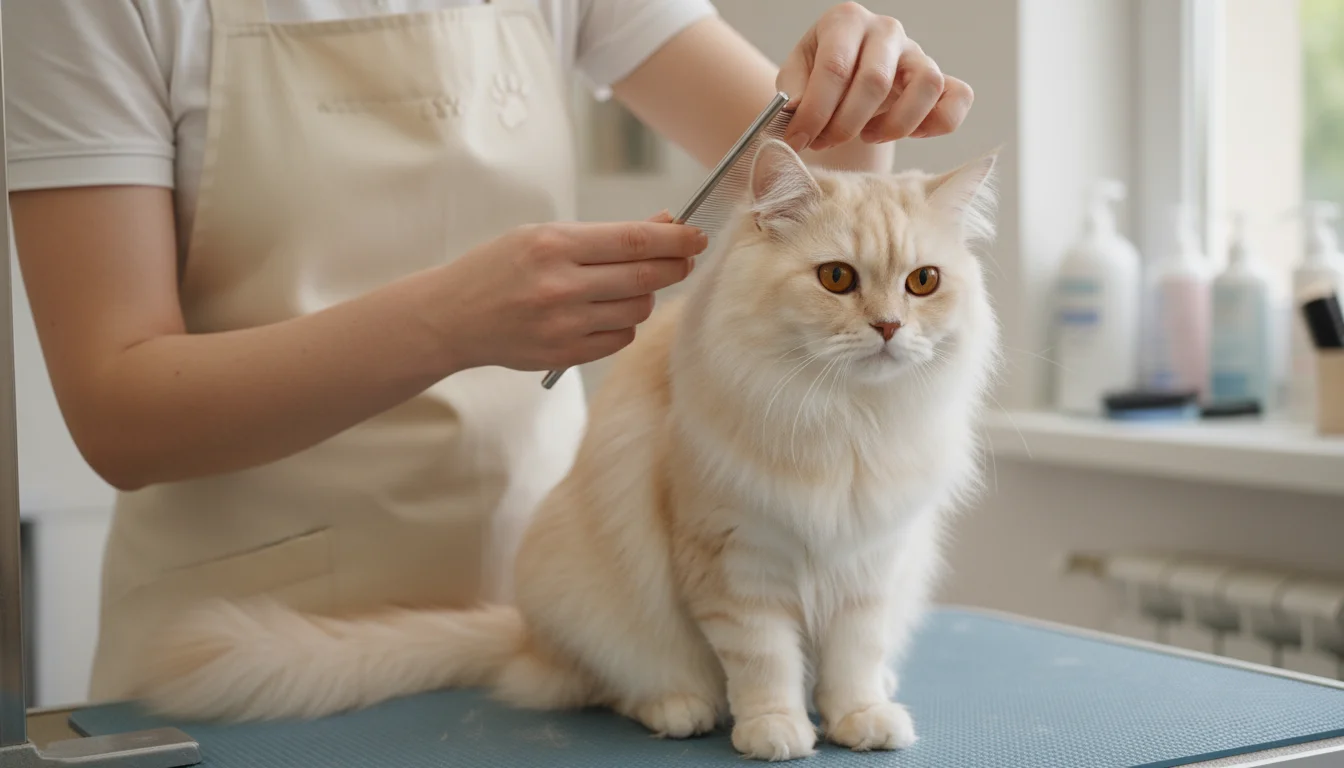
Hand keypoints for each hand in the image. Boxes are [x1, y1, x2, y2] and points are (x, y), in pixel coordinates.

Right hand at [430, 212, 706, 371]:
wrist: (451, 317)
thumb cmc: (499, 269)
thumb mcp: (543, 236)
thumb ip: (603, 235)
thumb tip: (663, 223)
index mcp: (554, 245)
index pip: (634, 240)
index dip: (675, 238)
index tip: (696, 235)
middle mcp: (560, 286)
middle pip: (645, 277)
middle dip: (675, 265)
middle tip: (686, 259)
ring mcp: (563, 324)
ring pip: (638, 310)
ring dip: (646, 295)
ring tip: (629, 285)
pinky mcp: (564, 355)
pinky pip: (620, 339)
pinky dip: (624, 324)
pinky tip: (607, 313)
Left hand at [776, 2, 972, 151]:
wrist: (844, 79)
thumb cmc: (816, 76)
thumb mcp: (795, 77)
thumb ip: (793, 91)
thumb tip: (799, 109)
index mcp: (845, 20)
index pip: (834, 67)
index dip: (815, 111)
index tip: (798, 140)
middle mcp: (886, 29)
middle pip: (875, 81)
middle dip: (845, 125)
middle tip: (825, 143)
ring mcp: (917, 52)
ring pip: (926, 84)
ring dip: (895, 124)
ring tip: (867, 134)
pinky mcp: (941, 77)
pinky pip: (958, 97)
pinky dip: (938, 122)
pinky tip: (911, 134)